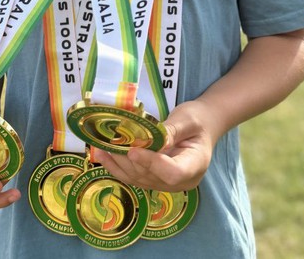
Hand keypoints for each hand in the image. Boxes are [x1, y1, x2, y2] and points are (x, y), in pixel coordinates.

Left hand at [94, 100, 216, 191]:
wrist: (201, 127)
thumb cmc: (198, 120)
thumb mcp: (188, 119)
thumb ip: (171, 130)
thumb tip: (151, 139)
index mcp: (195, 165)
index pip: (173, 172)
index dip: (152, 164)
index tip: (133, 151)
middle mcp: (182, 181)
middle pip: (152, 177)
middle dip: (129, 161)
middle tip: (111, 143)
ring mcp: (167, 184)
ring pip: (139, 179)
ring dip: (118, 164)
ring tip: (102, 147)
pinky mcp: (154, 180)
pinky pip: (134, 178)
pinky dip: (116, 167)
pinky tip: (103, 155)